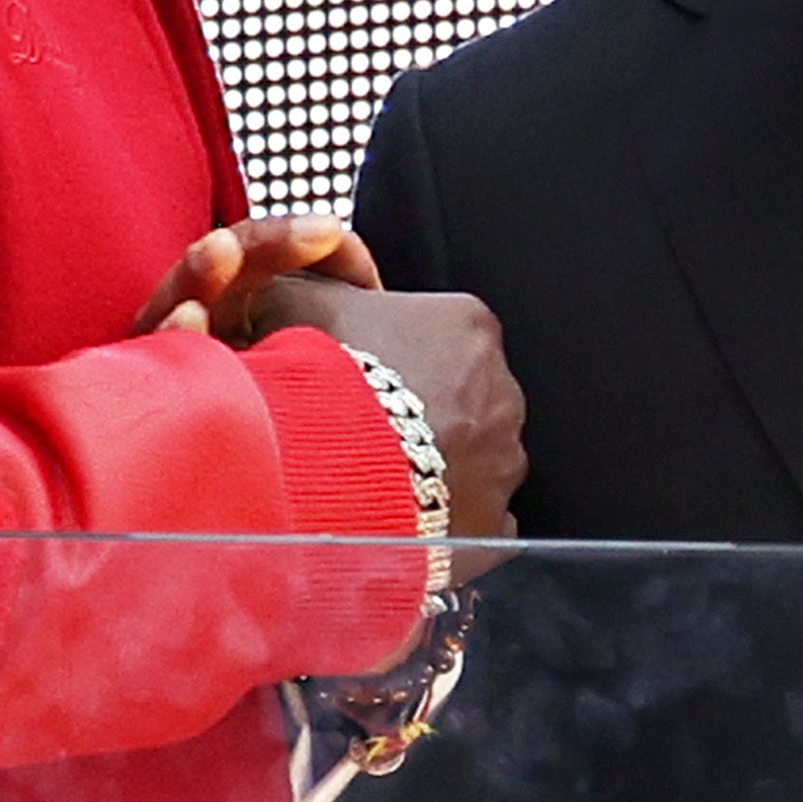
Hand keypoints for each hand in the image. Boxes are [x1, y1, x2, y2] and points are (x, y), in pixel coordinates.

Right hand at [148, 229, 524, 548]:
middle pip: (461, 395)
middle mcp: (503, 391)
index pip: (440, 331)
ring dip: (435, 466)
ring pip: (473, 457)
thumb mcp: (298, 304)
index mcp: (470, 325)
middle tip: (364, 428)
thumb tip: (298, 277)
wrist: (323, 476)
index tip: (363, 373)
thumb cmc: (319, 388)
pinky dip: (451, 520)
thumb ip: (307, 282)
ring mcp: (504, 462)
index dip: (394, 353)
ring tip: (380, 476)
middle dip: (422, 410)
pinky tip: (408, 518)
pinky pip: (480, 519)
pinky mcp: (496, 524)